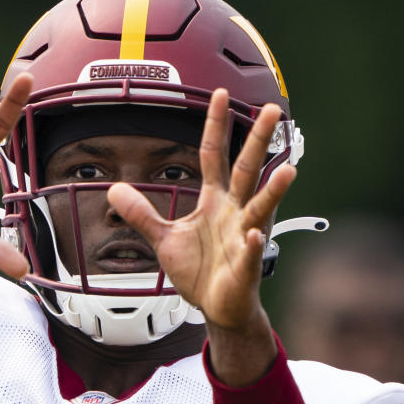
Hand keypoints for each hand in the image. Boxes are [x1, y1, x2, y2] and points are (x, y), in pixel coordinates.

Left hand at [107, 89, 295, 331]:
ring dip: (273, 191)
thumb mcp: (163, 237)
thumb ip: (142, 213)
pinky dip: (253, 245)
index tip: (220, 95)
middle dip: (258, 140)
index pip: (215, 155)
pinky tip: (254, 236)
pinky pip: (251, 253)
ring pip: (260, 208)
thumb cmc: (199, 272)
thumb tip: (115, 189)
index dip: (215, 126)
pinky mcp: (245, 267)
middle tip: (270, 110)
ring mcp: (243, 238)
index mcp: (215, 201)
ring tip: (288, 171)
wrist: (216, 308)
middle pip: (247, 170)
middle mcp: (234, 212)